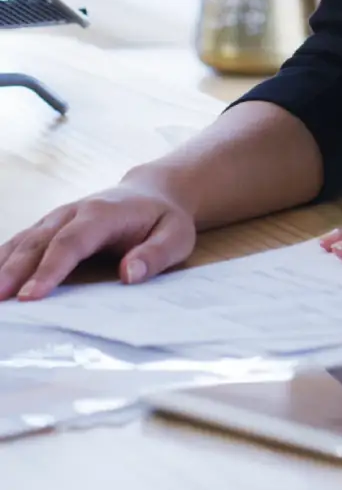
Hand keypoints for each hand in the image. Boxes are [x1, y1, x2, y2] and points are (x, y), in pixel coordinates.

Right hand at [0, 183, 197, 300]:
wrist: (152, 193)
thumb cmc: (163, 220)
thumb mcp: (176, 236)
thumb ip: (155, 254)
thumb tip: (129, 275)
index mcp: (104, 214)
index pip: (72, 242)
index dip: (50, 268)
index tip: (32, 296)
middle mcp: (73, 212)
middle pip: (37, 242)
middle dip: (13, 272)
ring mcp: (55, 219)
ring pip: (21, 242)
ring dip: (0, 268)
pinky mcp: (46, 228)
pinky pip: (17, 244)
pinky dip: (0, 261)